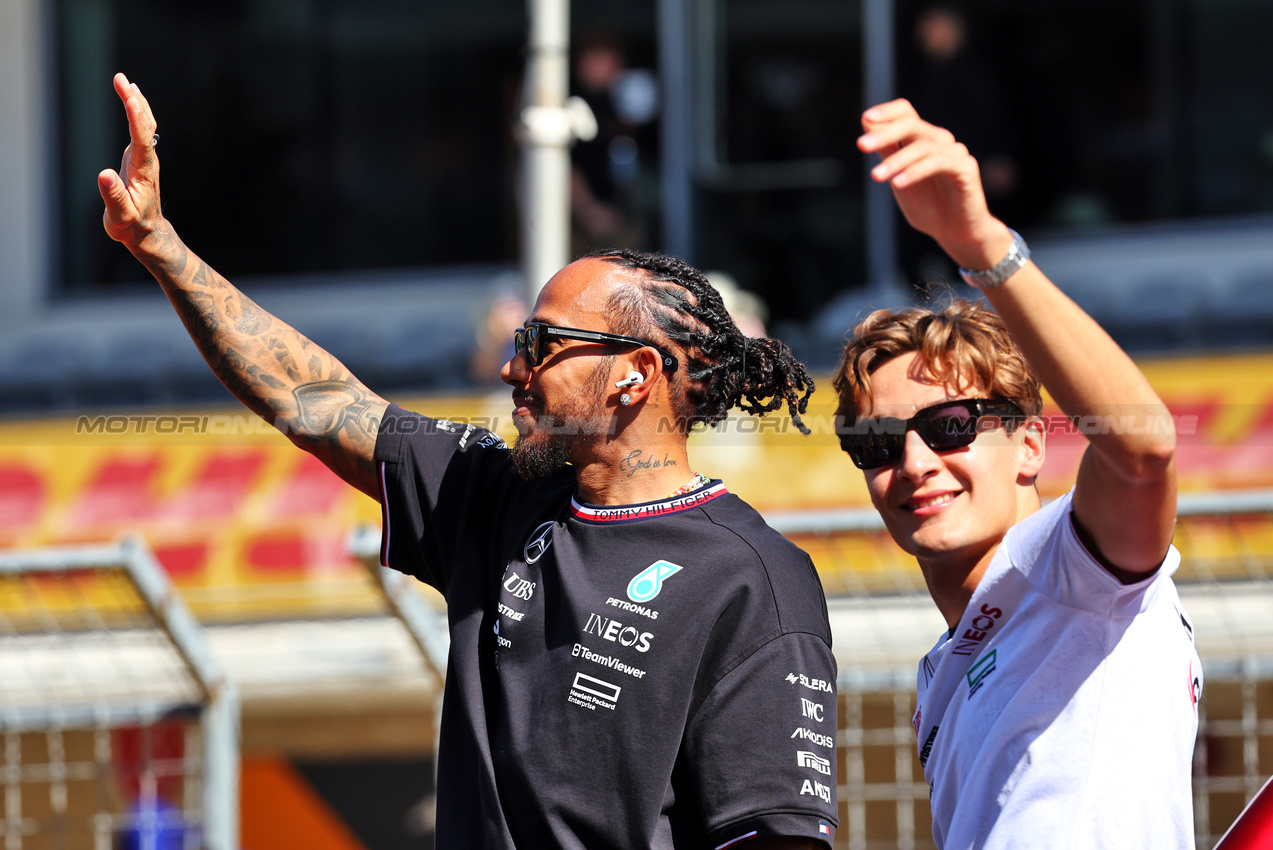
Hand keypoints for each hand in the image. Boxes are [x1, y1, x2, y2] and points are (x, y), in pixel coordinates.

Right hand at [97, 73, 162, 249]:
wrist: (145, 232)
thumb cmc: (132, 226)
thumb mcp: (120, 216)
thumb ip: (114, 196)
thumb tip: (104, 175)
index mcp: (143, 171)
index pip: (142, 140)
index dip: (137, 119)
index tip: (130, 99)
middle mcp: (147, 161)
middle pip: (145, 126)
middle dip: (133, 101)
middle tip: (120, 79)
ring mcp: (144, 158)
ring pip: (145, 125)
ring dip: (135, 102)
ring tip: (124, 81)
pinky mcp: (139, 159)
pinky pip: (140, 130)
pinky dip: (136, 112)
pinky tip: (132, 100)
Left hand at [858, 98, 1011, 269]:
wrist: (955, 233)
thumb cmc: (928, 205)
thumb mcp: (898, 176)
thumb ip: (886, 150)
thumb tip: (868, 121)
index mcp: (922, 139)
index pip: (906, 112)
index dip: (887, 112)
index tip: (866, 118)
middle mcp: (940, 140)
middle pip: (912, 124)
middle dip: (884, 134)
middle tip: (861, 145)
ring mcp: (955, 152)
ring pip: (922, 146)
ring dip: (895, 161)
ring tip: (875, 176)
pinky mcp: (966, 168)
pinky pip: (938, 163)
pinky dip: (915, 171)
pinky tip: (897, 183)